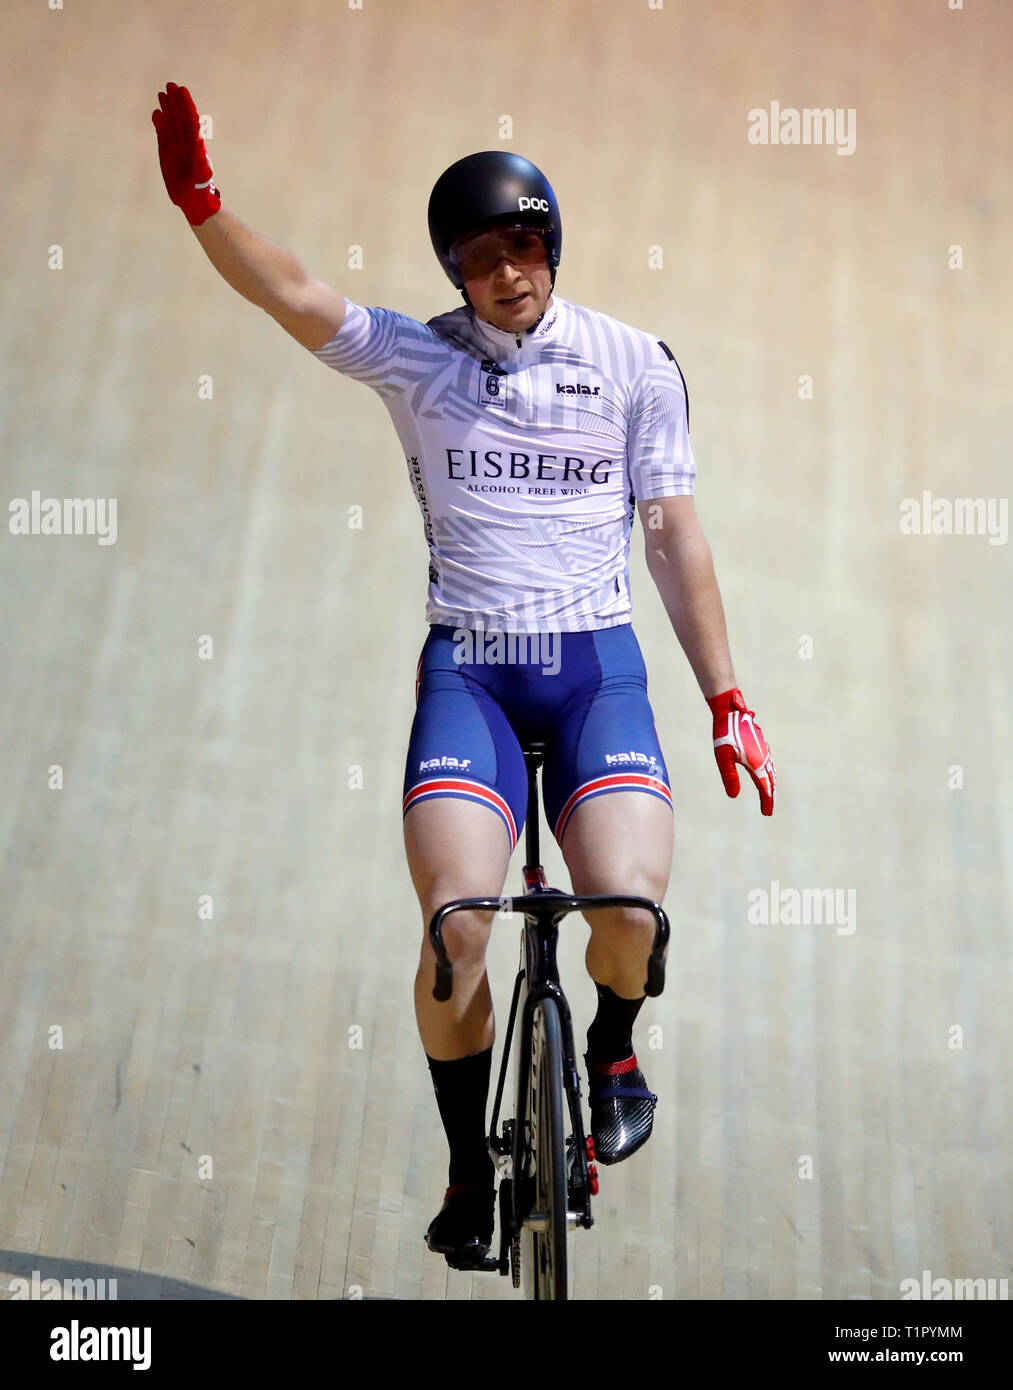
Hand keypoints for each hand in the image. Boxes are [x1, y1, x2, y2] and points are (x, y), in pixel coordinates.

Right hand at [152, 81, 220, 225]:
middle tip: (171, 84)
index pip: (190, 121)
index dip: (186, 105)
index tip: (182, 90)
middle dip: (176, 102)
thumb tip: (200, 140)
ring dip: (167, 108)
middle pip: (180, 117)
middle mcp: (186, 142)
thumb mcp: (201, 176)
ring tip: (162, 93)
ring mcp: (176, 146)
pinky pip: (163, 133)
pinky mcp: (167, 151)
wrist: (193, 201)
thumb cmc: (200, 191)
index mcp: (195, 145)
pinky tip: (157, 113)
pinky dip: (159, 123)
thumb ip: (200, 159)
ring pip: (171, 123)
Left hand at [707, 687, 774, 815]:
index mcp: (756, 763)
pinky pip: (768, 761)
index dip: (766, 801)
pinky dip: (769, 772)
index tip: (767, 813)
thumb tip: (734, 796)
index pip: (764, 787)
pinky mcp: (760, 743)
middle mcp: (763, 757)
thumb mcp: (723, 758)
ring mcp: (763, 749)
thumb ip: (730, 777)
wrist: (730, 711)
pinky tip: (766, 772)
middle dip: (770, 795)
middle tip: (768, 809)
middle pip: (770, 780)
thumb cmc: (723, 734)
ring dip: (771, 783)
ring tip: (769, 794)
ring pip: (770, 770)